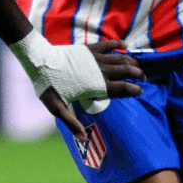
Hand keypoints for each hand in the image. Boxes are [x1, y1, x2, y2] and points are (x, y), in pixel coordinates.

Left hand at [20, 37, 144, 133]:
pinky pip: (109, 44)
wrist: (40, 61)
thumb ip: (72, 123)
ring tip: (138, 68)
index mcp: (95, 86)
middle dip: (138, 75)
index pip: (122, 89)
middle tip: (142, 80)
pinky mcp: (90, 48)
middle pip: (127, 71)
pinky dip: (119, 44)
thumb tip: (84, 138)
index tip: (140, 92)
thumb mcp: (57, 108)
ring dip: (132, 63)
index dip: (134, 90)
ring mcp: (96, 58)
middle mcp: (100, 71)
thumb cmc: (49, 85)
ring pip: (121, 58)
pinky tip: (126, 47)